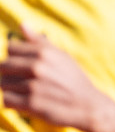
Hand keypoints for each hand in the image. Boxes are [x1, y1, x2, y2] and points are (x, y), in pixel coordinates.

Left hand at [0, 26, 114, 131]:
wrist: (89, 107)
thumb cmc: (74, 80)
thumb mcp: (62, 56)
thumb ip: (40, 41)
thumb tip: (23, 24)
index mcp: (44, 53)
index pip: (11, 48)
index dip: (16, 57)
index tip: (25, 66)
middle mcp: (38, 67)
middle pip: (3, 66)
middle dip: (10, 74)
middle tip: (24, 81)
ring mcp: (34, 85)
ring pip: (3, 84)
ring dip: (11, 89)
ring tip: (26, 93)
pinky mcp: (32, 104)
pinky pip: (6, 100)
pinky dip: (13, 103)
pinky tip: (25, 103)